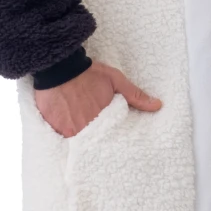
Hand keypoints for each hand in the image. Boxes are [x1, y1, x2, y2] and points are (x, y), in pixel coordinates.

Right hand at [35, 60, 162, 138]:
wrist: (59, 66)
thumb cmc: (88, 73)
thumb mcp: (115, 81)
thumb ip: (135, 96)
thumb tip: (157, 105)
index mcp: (102, 122)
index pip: (109, 139)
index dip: (109, 140)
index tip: (111, 140)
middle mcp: (84, 130)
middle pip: (92, 143)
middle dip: (94, 142)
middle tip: (95, 137)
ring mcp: (67, 130)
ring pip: (76, 143)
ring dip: (79, 139)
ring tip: (81, 133)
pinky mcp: (53, 127)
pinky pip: (60, 139)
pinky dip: (64, 136)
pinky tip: (67, 129)